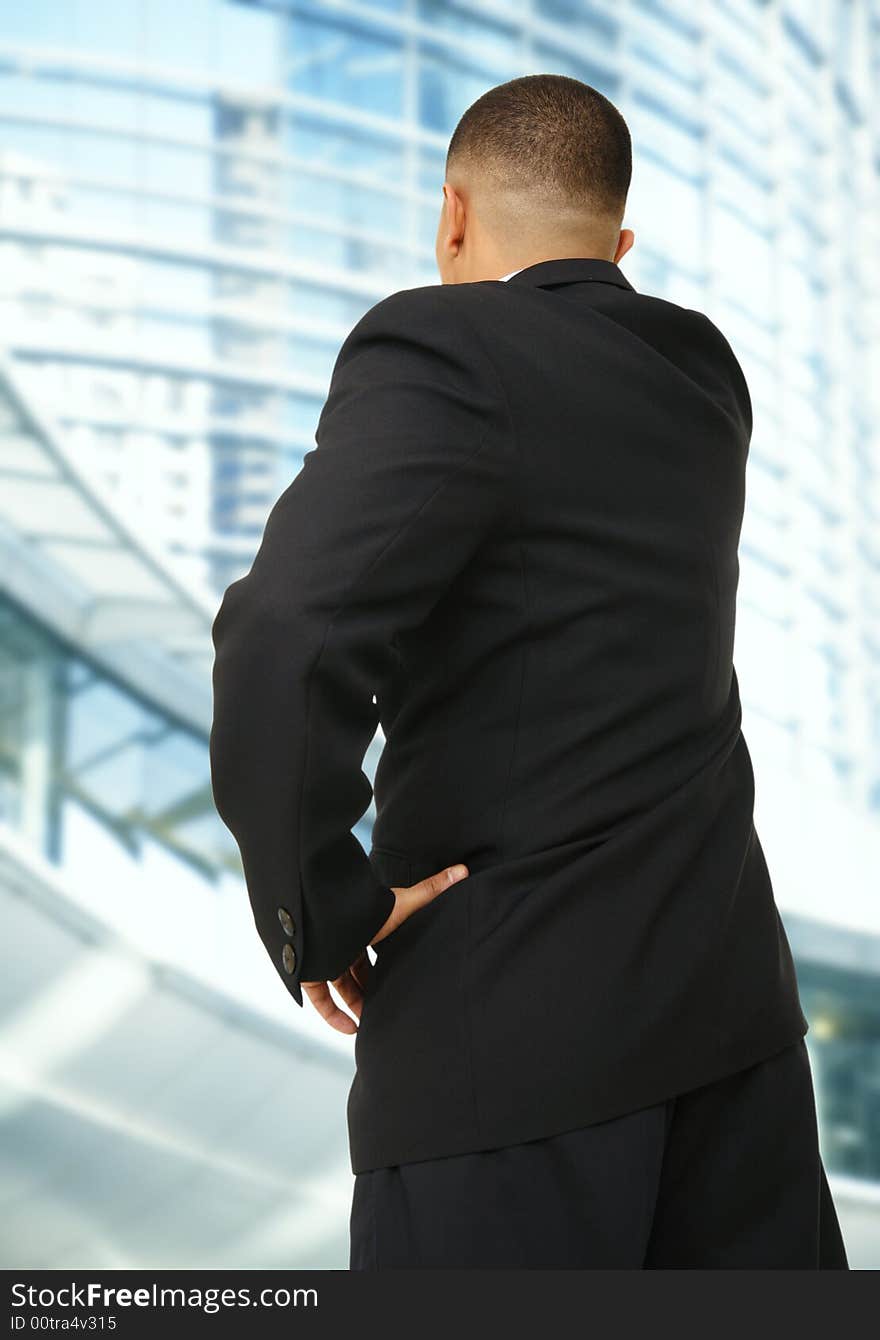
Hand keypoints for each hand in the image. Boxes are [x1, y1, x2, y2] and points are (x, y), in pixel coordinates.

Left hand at [301, 862, 468, 1034]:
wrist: (323, 910)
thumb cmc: (366, 906)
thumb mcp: (403, 903)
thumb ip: (432, 891)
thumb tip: (463, 870)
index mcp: (364, 928)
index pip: (375, 950)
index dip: (385, 965)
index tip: (398, 979)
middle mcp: (344, 942)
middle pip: (358, 970)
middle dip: (371, 989)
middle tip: (386, 1006)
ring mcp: (325, 958)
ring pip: (341, 986)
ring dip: (356, 1004)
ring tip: (372, 1023)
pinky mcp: (310, 973)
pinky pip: (321, 1000)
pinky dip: (333, 1016)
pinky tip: (350, 1029)